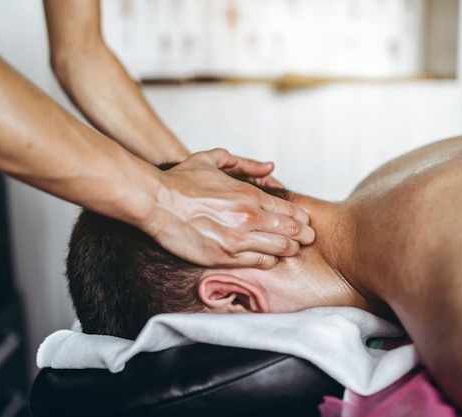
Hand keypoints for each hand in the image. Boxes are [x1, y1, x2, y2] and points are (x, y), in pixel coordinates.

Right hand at [146, 149, 314, 267]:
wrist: (155, 202)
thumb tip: (269, 166)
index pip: (291, 211)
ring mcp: (237, 239)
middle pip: (292, 232)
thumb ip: (244, 163)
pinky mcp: (224, 257)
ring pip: (280, 249)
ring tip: (290, 250)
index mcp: (249, 195)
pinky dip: (269, 261)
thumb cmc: (181, 182)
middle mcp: (249, 218)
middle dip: (303, 236)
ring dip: (289, 250)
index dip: (302, 219)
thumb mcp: (212, 160)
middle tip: (306, 240)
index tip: (303, 223)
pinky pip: (259, 262)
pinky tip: (269, 258)